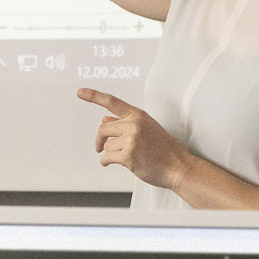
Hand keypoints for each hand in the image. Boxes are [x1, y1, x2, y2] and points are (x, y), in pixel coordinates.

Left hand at [78, 88, 194, 190]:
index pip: (112, 102)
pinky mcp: (128, 155)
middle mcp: (134, 124)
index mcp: (138, 115)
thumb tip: (104, 118)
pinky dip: (107, 162)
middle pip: (103, 128)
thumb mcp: (147, 128)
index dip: (94, 96)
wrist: (178, 166)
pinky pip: (106, 158)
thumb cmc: (163, 148)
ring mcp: (131, 139)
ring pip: (105, 145)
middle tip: (99, 147)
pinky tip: (119, 163)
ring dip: (110, 153)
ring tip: (127, 156)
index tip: (80, 92)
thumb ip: (126, 122)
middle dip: (100, 140)